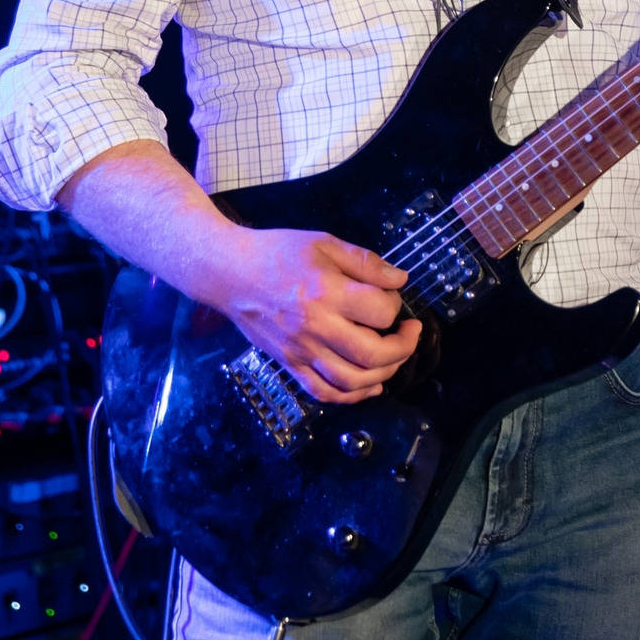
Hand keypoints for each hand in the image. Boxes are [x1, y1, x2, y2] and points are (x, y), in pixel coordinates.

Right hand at [216, 227, 423, 404]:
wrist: (229, 274)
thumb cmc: (278, 253)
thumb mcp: (324, 243)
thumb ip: (365, 262)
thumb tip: (400, 281)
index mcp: (325, 292)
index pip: (380, 311)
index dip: (396, 304)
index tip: (393, 295)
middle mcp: (315, 327)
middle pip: (372, 354)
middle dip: (403, 347)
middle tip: (410, 332)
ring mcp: (300, 351)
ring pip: (351, 381)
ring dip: (384, 374)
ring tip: (394, 356)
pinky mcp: (288, 364)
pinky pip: (323, 392)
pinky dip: (352, 396)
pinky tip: (371, 386)